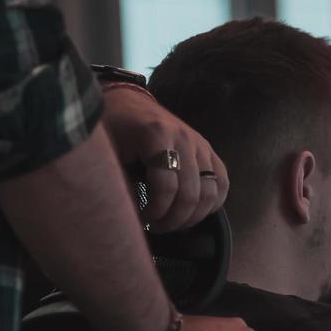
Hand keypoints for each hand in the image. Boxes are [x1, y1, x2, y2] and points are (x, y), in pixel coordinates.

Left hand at [101, 84, 228, 232]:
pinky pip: (222, 183)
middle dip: (174, 220)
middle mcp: (184, 137)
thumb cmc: (113, 129)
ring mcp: (200, 143)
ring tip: (173, 222)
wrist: (128, 103)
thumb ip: (121, 182)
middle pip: (191, 194)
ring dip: (193, 217)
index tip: (142, 220)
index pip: (166, 187)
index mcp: (156, 134)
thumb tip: (135, 217)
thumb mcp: (108, 152)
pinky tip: (193, 213)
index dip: (155, 212)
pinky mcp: (208, 150)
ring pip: (210, 193)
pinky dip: (211, 204)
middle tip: (157, 227)